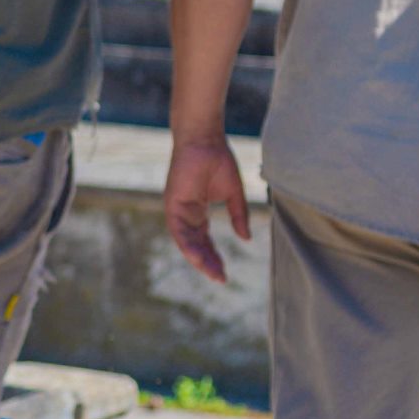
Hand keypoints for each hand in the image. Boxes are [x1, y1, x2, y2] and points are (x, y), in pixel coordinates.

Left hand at [164, 134, 250, 283]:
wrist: (205, 139)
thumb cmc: (218, 161)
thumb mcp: (233, 194)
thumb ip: (238, 216)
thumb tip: (245, 239)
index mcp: (196, 213)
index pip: (204, 241)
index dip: (213, 257)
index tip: (224, 274)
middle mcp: (185, 215)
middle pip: (195, 245)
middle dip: (207, 263)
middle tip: (220, 279)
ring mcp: (177, 210)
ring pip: (185, 242)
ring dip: (198, 259)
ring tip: (212, 273)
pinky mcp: (172, 204)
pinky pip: (178, 230)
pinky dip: (188, 244)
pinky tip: (198, 257)